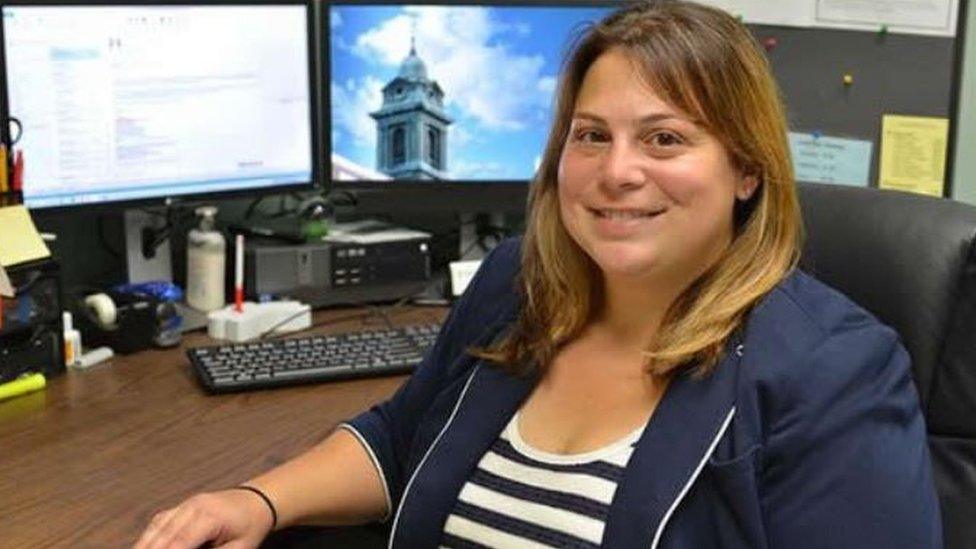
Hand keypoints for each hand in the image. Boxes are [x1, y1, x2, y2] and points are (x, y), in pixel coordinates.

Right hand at [133, 488, 274, 548]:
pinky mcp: (183, 505)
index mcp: (211, 516)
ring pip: (158, 525)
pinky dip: (150, 535)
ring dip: (144, 543)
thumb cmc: (251, 526)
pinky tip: (144, 545)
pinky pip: (161, 520)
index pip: (181, 542)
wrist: (258, 501)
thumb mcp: (239, 548)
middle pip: (164, 533)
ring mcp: (187, 503)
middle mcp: (195, 506)